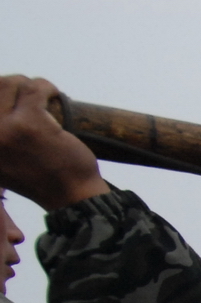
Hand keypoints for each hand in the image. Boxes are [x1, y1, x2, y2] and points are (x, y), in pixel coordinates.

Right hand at [0, 76, 108, 210]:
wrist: (71, 198)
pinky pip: (34, 89)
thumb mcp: (2, 159)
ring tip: (42, 94)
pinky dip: (45, 86)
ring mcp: (5, 129)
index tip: (9, 94)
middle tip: (30, 93)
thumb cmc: (39, 178)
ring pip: (11, 84)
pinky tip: (53, 93)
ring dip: (29, 84)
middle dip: (13, 83)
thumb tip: (0, 102)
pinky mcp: (31, 123)